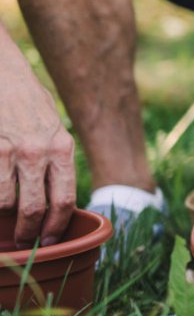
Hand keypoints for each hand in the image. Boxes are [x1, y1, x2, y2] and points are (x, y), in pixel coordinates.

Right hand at [0, 73, 74, 244]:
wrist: (3, 73)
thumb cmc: (28, 101)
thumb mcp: (53, 126)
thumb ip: (55, 158)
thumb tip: (55, 196)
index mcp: (62, 147)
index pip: (65, 199)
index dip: (57, 226)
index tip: (50, 240)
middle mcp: (39, 152)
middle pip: (36, 208)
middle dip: (29, 232)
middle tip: (23, 242)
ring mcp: (10, 152)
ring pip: (6, 204)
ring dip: (3, 220)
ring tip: (4, 224)